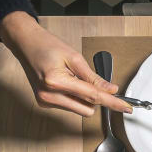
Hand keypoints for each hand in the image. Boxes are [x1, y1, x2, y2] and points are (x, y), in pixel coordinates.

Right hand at [0, 12, 129, 116]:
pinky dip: (74, 97)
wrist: (25, 43)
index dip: (112, 102)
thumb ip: (94, 78)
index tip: (126, 107)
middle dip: (95, 98)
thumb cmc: (46, 46)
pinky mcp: (45, 103)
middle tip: (92, 81)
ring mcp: (45, 101)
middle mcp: (49, 96)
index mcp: (56, 82)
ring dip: (83, 97)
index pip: (93, 97)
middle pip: (88, 108)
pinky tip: (65, 82)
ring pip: (79, 108)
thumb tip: (111, 90)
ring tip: (71, 77)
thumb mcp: (74, 57)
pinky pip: (70, 106)